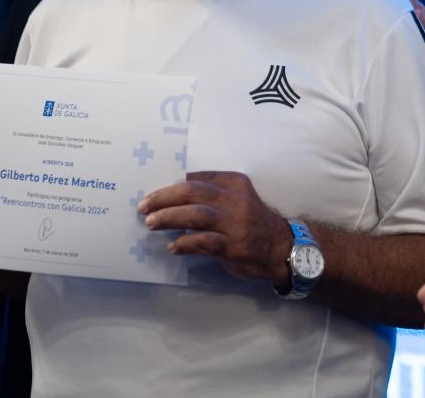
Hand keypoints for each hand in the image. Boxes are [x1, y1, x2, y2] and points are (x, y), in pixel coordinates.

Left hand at [139, 171, 290, 282]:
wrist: (281, 247)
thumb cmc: (252, 222)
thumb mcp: (239, 198)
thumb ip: (214, 194)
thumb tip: (176, 193)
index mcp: (235, 183)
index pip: (199, 177)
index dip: (173, 184)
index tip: (153, 192)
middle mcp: (235, 200)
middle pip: (194, 192)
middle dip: (164, 198)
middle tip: (144, 206)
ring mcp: (235, 223)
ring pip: (196, 215)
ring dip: (169, 218)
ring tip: (151, 223)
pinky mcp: (233, 246)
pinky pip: (203, 242)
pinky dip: (185, 243)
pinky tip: (173, 247)